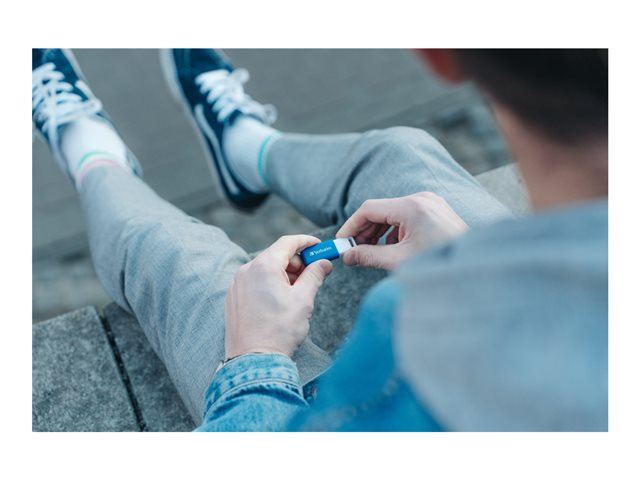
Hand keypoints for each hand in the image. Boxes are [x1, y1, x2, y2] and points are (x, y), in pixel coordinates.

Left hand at [224, 235, 332, 358]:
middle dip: (296, 263)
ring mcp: (237, 285)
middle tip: (313, 275)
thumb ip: (315, 275)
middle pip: (276, 256)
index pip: (287, 243)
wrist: (254, 360)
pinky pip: (254, 283)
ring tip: (297, 294)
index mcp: (264, 266)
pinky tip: (280, 302)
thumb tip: (323, 263)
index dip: (306, 242)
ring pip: (265, 270)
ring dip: (283, 275)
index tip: (319, 248)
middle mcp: (246, 271)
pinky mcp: (233, 299)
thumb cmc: (280, 330)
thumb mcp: (304, 300)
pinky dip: (269, 285)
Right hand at [336, 192, 468, 269]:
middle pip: (380, 210)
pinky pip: (406, 216)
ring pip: (393, 213)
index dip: (351, 226)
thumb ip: (368, 256)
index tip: (341, 242)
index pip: (369, 209)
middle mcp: (421, 199)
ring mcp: (430, 203)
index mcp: (411, 207)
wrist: (473, 266)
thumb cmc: (439, 263)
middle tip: (353, 251)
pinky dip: (395, 230)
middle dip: (365, 231)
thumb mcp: (399, 261)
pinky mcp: (436, 210)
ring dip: (379, 232)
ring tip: (372, 252)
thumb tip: (347, 256)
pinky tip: (394, 248)